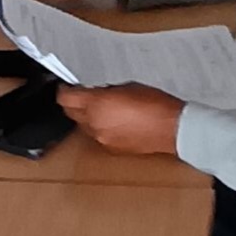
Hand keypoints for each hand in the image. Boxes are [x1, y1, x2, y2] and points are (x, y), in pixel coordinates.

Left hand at [57, 84, 183, 154]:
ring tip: (102, 107)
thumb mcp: (126, 86)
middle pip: (70, 113)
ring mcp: (102, 138)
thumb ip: (106, 90)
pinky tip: (114, 121)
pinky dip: (100, 127)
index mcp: (96, 104)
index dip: (64, 91)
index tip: (66, 87)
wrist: (171, 128)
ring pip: (83, 126)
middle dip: (73, 103)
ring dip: (86, 116)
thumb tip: (97, 93)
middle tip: (82, 95)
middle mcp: (94, 124)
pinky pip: (98, 135)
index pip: (66, 99)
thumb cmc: (153, 102)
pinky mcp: (112, 148)